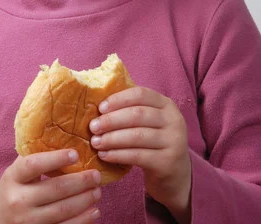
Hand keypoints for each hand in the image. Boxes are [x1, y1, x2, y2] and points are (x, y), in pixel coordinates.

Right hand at [0, 149, 101, 223]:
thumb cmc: (12, 190)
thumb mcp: (16, 172)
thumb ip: (33, 158)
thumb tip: (64, 137)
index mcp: (13, 177)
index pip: (34, 165)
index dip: (56, 159)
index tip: (76, 154)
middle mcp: (18, 200)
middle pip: (54, 189)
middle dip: (80, 181)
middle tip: (96, 175)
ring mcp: (27, 221)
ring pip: (62, 211)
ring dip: (84, 200)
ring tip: (97, 191)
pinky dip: (82, 220)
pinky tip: (94, 211)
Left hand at [89, 87, 191, 220]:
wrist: (176, 174)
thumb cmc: (154, 142)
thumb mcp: (150, 122)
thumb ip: (132, 110)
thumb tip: (97, 105)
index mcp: (166, 104)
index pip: (141, 94)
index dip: (119, 99)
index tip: (100, 108)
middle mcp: (174, 120)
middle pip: (138, 115)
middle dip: (112, 120)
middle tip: (93, 127)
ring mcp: (174, 142)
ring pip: (137, 136)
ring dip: (112, 139)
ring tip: (96, 142)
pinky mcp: (168, 162)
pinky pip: (138, 156)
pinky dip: (118, 155)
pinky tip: (105, 155)